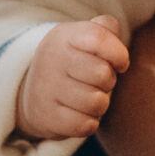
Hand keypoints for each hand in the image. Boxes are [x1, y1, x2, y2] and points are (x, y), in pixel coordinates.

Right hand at [18, 16, 129, 140]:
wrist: (34, 94)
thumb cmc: (72, 63)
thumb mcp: (83, 39)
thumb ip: (104, 29)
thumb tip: (113, 30)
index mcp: (63, 36)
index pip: (98, 38)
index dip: (118, 53)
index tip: (120, 63)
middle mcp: (51, 60)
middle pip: (103, 74)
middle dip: (109, 81)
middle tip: (97, 82)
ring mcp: (46, 90)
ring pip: (97, 103)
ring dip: (100, 104)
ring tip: (88, 97)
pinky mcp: (46, 117)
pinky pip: (86, 125)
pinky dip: (90, 122)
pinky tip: (80, 113)